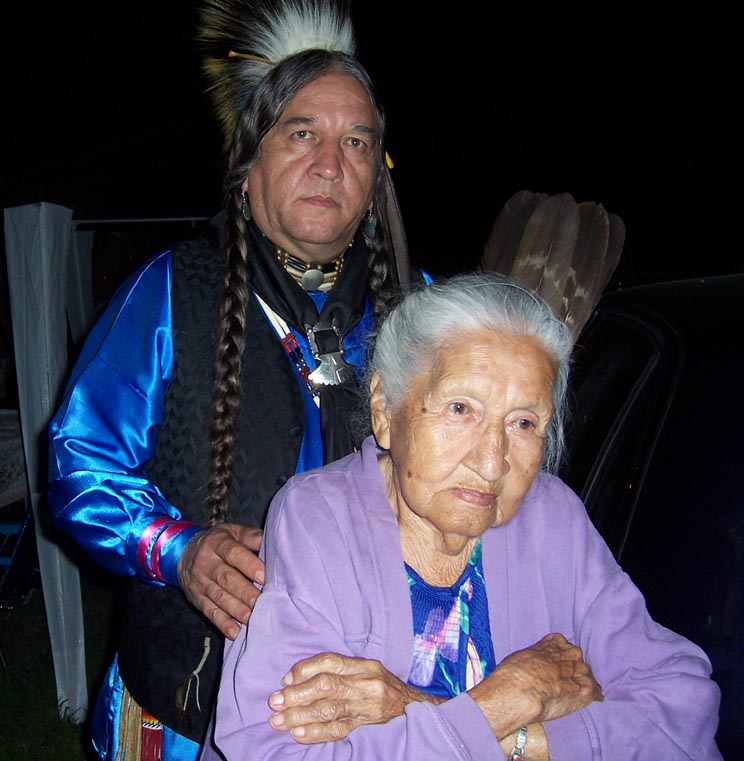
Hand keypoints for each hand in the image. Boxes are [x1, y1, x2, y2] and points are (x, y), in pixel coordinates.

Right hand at [178, 523, 263, 639]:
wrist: (182, 552)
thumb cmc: (218, 541)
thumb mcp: (231, 531)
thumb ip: (250, 536)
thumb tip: (270, 541)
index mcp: (216, 543)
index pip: (232, 553)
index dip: (248, 565)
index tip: (264, 576)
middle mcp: (205, 563)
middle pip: (225, 578)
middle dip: (244, 591)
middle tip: (260, 602)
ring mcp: (199, 582)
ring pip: (218, 597)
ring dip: (236, 610)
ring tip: (251, 618)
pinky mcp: (196, 599)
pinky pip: (209, 612)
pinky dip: (222, 623)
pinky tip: (235, 632)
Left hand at [267, 652, 442, 743]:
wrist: (414, 707)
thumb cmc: (382, 685)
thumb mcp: (366, 669)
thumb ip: (339, 670)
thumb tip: (297, 677)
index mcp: (364, 665)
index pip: (331, 661)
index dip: (306, 669)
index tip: (285, 679)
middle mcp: (366, 683)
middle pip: (327, 686)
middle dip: (297, 694)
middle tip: (275, 702)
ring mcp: (367, 706)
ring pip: (330, 709)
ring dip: (300, 715)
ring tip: (279, 720)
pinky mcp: (367, 725)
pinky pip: (339, 730)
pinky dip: (317, 732)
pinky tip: (299, 734)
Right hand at [470, 632, 602, 738]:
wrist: (521, 691)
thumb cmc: (515, 673)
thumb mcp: (524, 655)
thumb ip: (538, 657)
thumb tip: (537, 666)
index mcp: (556, 641)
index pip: (564, 645)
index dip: (560, 657)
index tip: (556, 665)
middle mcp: (571, 652)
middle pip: (577, 660)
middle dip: (572, 670)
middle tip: (563, 682)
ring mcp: (580, 670)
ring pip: (587, 676)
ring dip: (582, 684)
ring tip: (575, 693)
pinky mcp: (586, 689)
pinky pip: (595, 692)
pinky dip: (593, 697)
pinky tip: (591, 700)